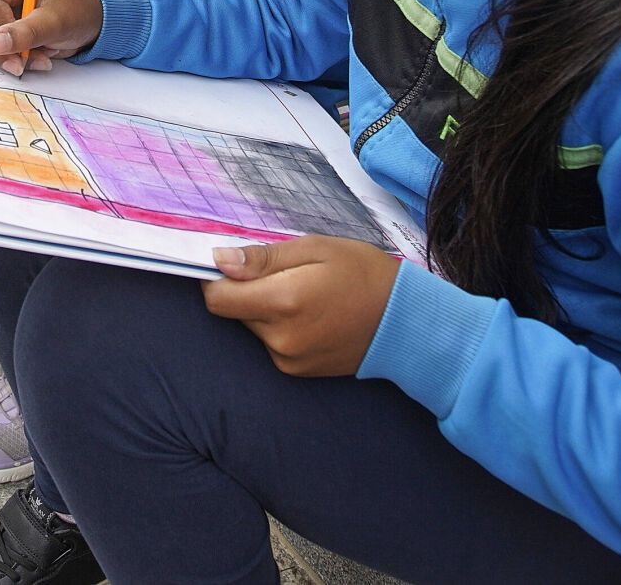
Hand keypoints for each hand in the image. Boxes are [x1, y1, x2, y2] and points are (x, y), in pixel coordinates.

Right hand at [0, 0, 102, 76]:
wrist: (86, 19)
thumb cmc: (76, 12)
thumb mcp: (55, 24)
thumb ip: (25, 33)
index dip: (0, 29)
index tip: (26, 46)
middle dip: (0, 48)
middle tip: (25, 64)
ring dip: (5, 54)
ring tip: (36, 58)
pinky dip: (6, 55)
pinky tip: (29, 55)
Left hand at [201, 237, 400, 376]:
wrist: (404, 321)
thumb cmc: (362, 273)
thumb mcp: (315, 248)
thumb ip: (263, 258)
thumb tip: (218, 260)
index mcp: (283, 302)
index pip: (217, 298)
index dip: (216, 278)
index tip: (233, 264)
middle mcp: (280, 338)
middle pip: (234, 311)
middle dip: (247, 290)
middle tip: (284, 273)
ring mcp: (288, 359)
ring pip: (252, 327)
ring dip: (263, 309)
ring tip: (302, 294)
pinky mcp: (296, 372)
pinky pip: (270, 343)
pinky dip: (279, 327)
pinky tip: (309, 315)